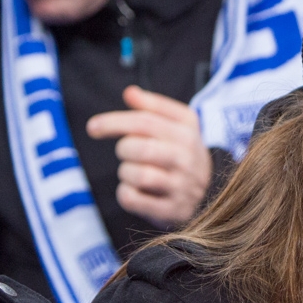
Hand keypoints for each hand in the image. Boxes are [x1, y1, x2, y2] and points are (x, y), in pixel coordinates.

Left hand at [86, 86, 211, 227]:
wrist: (209, 192)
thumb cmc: (181, 153)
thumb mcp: (176, 125)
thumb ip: (153, 107)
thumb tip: (130, 93)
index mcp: (188, 131)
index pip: (145, 121)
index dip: (114, 121)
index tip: (92, 127)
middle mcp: (189, 158)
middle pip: (139, 148)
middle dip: (124, 149)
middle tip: (127, 153)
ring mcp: (184, 186)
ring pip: (138, 175)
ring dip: (126, 173)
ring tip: (134, 173)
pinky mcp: (174, 210)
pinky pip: (133, 199)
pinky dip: (126, 194)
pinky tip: (134, 191)